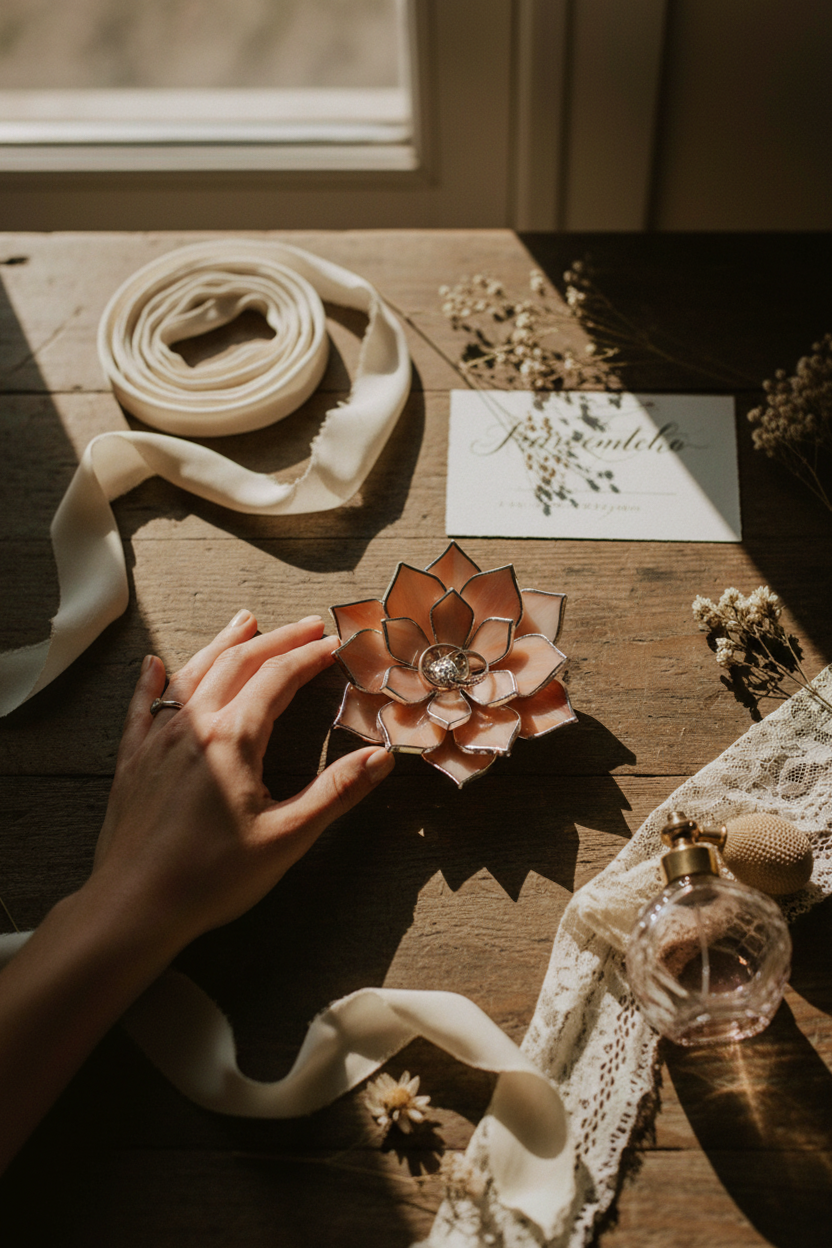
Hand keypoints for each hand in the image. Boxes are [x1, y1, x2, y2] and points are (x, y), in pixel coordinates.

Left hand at [92, 610, 393, 948]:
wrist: (134, 907)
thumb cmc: (211, 878)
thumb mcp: (286, 838)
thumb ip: (335, 793)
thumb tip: (381, 758)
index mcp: (233, 740)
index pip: (277, 679)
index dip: (309, 656)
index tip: (334, 644)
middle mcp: (193, 728)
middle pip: (238, 664)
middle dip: (277, 640)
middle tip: (308, 625)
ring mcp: (157, 742)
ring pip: (192, 675)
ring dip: (223, 645)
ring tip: (244, 622)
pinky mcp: (132, 763)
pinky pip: (141, 708)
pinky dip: (151, 681)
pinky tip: (153, 665)